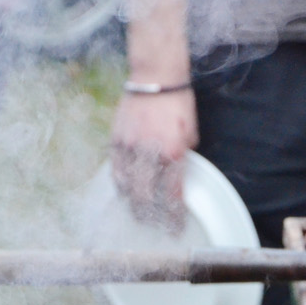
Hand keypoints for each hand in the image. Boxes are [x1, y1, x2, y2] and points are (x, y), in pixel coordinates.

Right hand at [110, 90, 196, 232]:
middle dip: (151, 216)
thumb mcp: (191, 134)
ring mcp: (130, 147)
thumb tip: (175, 174)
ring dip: (133, 204)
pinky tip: (123, 191)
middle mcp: (150, 154)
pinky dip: (119, 184)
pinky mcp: (116, 140)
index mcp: (174, 154)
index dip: (173, 216)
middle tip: (154, 225)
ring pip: (127, 187)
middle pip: (146, 198)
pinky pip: (115, 170)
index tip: (175, 228)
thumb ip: (183, 157)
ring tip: (138, 213)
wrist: (155, 76)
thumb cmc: (177, 103)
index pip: (173, 195)